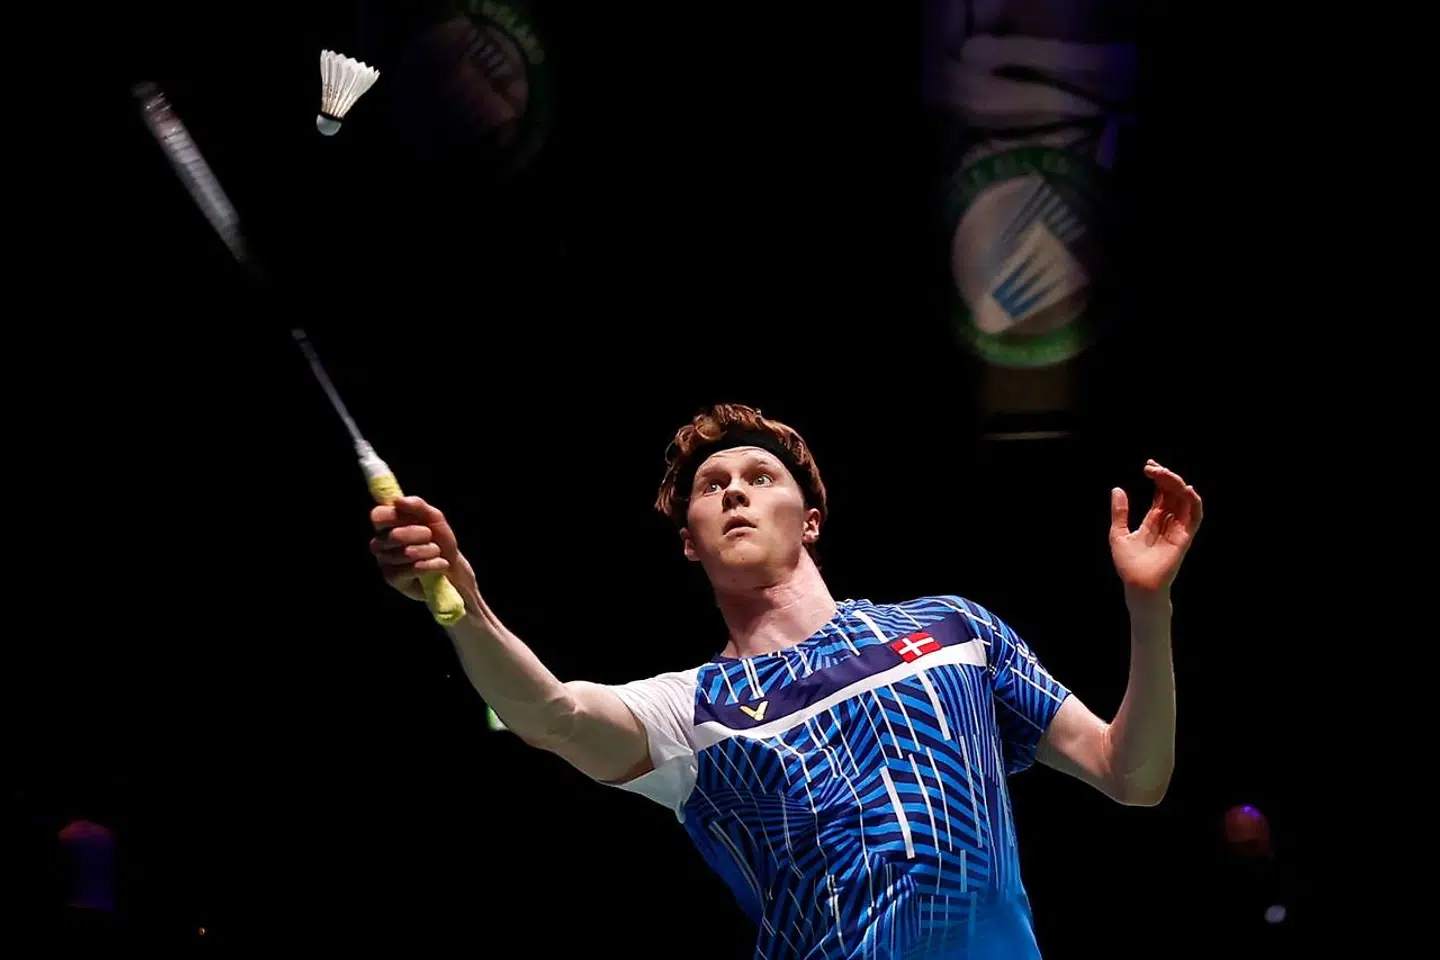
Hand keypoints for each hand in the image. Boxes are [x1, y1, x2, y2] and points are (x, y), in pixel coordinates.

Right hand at [370, 496, 470, 601]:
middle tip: (431, 536)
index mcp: (386, 524)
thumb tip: (397, 500)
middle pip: (395, 535)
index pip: (377, 516)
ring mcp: (384, 562)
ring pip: (406, 553)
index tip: (414, 518)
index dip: (396, 516)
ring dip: (430, 550)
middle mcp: (380, 543)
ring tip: (437, 551)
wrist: (452, 567)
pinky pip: (412, 569)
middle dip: (422, 534)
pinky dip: (432, 565)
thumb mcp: (433, 517)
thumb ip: (417, 505)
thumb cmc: (439, 539)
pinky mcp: (392, 579)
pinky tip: (440, 564)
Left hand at [1109, 460, 1203, 597]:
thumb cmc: (1128, 564)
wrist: (1137, 584)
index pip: (1161, 494)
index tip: (1147, 466)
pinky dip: (1194, 501)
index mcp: (1153, 520)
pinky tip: (1186, 489)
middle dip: (1165, 477)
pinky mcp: (1185, 537)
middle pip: (1173, 494)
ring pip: (1184, 500)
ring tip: (1162, 473)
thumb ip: (1120, 512)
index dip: (1157, 479)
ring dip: (1176, 484)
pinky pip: (1195, 517)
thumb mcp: (1118, 533)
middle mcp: (1168, 522)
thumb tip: (1117, 489)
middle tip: (1151, 466)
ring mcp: (1178, 529)